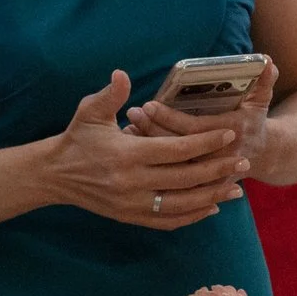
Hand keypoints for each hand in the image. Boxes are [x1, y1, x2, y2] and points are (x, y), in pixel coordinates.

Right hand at [47, 71, 248, 230]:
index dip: (205, 142)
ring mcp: (131, 204)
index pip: (175, 149)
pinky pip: (167, 221)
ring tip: (237, 189)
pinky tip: (211, 207)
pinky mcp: (129, 217)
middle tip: (244, 161)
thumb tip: (122, 74)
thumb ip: (110, 95)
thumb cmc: (76, 139)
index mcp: (126, 155)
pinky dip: (191, 216)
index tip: (230, 134)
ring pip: (181, 205)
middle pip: (185, 179)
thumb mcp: (89, 113)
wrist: (52, 176)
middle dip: (218, 170)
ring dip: (212, 197)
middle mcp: (131, 183)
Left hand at [129, 61, 277, 178]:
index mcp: (232, 133)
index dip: (170, 117)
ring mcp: (209, 174)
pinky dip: (153, 164)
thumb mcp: (261, 101)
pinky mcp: (201, 185)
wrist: (264, 156)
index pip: (194, 128)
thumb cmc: (255, 122)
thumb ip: (265, 81)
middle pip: (178, 147)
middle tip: (133, 113)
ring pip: (171, 163)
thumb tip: (268, 60)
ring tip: (129, 128)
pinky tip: (137, 150)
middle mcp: (219, 157)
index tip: (149, 104)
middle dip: (153, 129)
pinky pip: (171, 177)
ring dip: (149, 146)